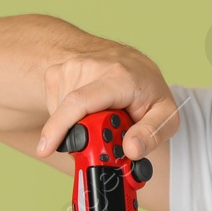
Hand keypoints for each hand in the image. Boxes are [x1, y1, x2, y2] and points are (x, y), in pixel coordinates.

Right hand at [35, 42, 179, 159]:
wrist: (127, 60)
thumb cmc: (146, 87)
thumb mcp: (165, 113)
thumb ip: (152, 134)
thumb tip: (131, 150)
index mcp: (119, 76)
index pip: (80, 101)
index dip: (60, 126)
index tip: (45, 149)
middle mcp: (90, 66)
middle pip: (70, 116)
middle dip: (82, 139)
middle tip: (104, 142)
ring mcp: (70, 68)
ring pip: (61, 115)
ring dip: (79, 128)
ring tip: (103, 118)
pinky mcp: (56, 73)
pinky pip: (55, 109)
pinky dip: (69, 118)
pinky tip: (89, 110)